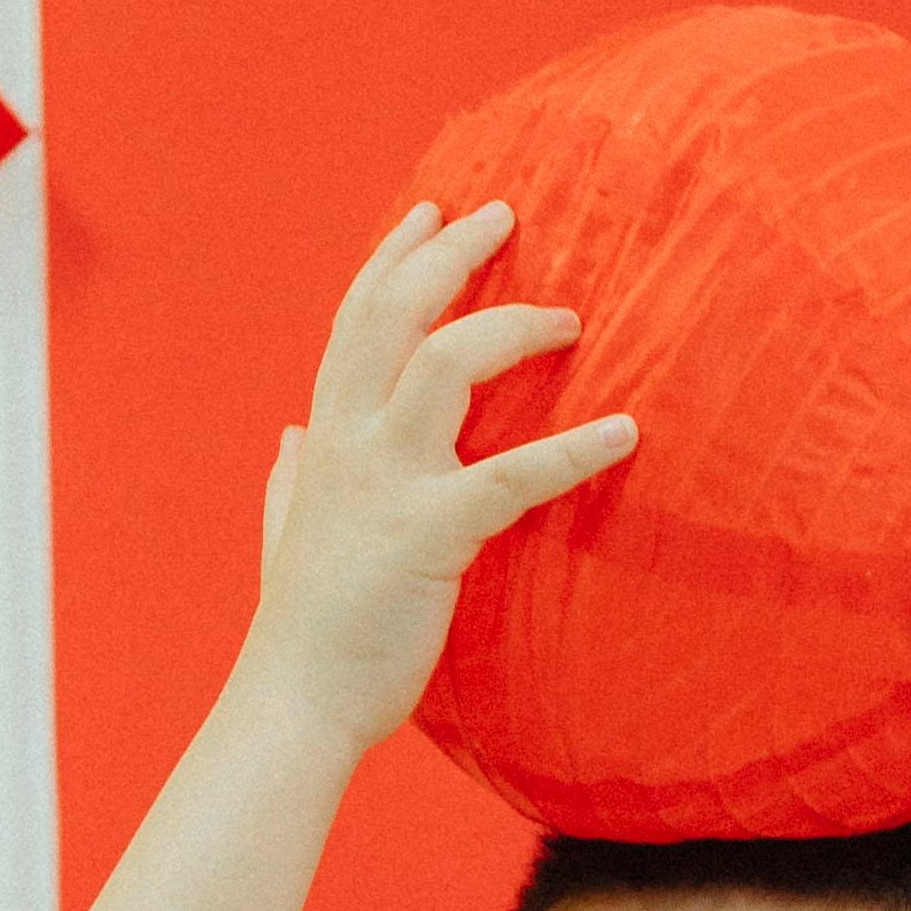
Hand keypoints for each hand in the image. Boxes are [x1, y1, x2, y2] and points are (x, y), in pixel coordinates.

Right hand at [243, 201, 636, 759]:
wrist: (296, 700)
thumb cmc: (305, 627)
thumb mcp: (287, 529)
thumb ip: (291, 476)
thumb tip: (291, 435)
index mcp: (326, 436)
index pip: (355, 319)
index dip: (392, 257)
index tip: (429, 209)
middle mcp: (349, 441)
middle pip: (396, 311)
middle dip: (450, 252)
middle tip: (507, 213)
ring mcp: (387, 482)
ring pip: (444, 362)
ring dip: (512, 326)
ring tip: (570, 317)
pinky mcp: (430, 534)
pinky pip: (512, 476)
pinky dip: (573, 449)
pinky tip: (623, 432)